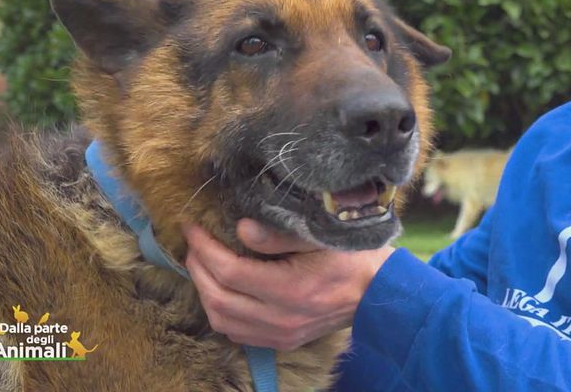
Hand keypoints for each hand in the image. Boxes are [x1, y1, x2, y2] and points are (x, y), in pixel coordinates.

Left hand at [183, 219, 394, 350]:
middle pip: (218, 299)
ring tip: (202, 264)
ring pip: (222, 321)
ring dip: (204, 292)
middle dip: (197, 268)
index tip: (194, 227)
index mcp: (290, 288)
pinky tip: (221, 290)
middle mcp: (280, 318)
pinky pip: (237, 334)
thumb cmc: (350, 257)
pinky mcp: (282, 342)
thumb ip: (278, 234)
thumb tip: (240, 229)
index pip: (229, 272)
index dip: (204, 248)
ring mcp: (280, 334)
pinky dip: (220, 312)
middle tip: (193, 243)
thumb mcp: (319, 235)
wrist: (377, 293)